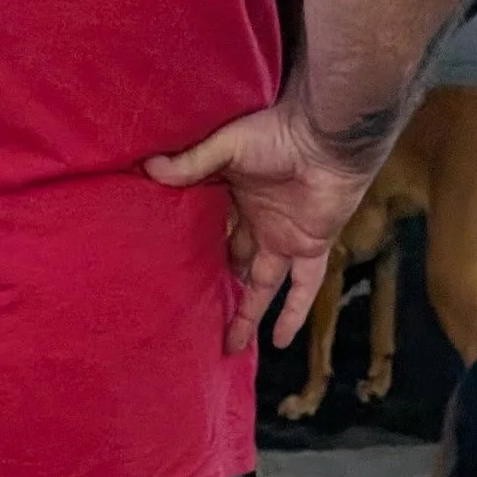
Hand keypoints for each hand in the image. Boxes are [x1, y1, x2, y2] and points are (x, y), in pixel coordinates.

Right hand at [144, 101, 381, 353]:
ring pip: (262, 285)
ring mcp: (285, 237)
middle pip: (235, 263)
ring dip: (247, 313)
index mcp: (237, 198)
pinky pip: (303, 287)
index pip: (212, 233)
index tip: (172, 278)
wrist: (328, 134)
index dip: (195, 253)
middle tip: (194, 314)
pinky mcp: (311, 246)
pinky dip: (293, 313)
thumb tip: (147, 166)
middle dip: (218, 285)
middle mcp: (260, 222)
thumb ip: (191, 163)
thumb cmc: (279, 130)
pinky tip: (278, 343)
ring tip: (228, 346)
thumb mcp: (227, 147)